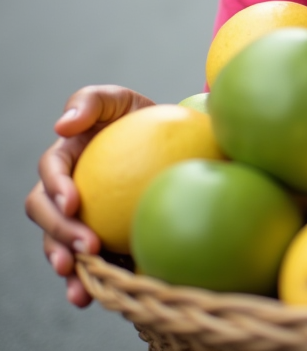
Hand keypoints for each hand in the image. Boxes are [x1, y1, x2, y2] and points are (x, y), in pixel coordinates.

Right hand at [25, 86, 154, 306]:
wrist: (169, 139)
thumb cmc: (138, 115)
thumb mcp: (118, 100)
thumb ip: (91, 101)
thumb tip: (63, 124)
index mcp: (65, 158)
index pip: (50, 173)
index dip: (55, 188)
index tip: (74, 202)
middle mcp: (64, 191)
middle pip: (47, 216)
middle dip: (59, 234)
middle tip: (87, 246)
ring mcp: (78, 217)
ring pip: (59, 246)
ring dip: (67, 267)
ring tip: (82, 287)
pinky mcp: (98, 236)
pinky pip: (90, 262)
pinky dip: (91, 281)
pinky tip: (102, 296)